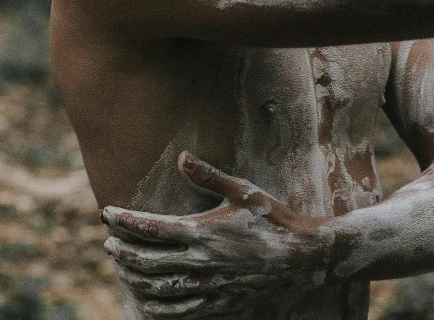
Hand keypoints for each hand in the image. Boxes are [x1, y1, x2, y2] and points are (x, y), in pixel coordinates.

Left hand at [102, 152, 333, 317]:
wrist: (300, 257)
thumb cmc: (271, 217)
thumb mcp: (242, 190)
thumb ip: (208, 175)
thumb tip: (181, 156)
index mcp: (202, 232)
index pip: (151, 228)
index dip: (125, 221)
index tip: (107, 212)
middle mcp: (200, 262)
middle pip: (146, 260)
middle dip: (121, 249)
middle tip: (108, 239)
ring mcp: (207, 287)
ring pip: (156, 289)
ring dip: (133, 277)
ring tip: (121, 266)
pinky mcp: (217, 304)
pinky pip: (177, 312)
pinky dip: (155, 306)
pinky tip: (147, 300)